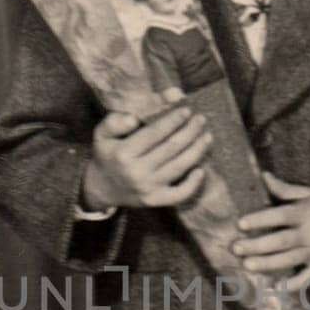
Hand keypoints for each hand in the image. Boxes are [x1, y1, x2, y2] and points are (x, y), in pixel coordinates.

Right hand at [83, 90, 211, 209]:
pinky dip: (193, 183)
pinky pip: (180, 194)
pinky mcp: (155, 201)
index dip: (173, 120)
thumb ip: (115, 121)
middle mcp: (137, 172)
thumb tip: (134, 118)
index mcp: (124, 153)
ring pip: (179, 167)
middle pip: (171, 148)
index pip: (154, 133)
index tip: (187, 109)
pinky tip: (202, 169)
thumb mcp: (102, 134)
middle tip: (201, 119)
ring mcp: (148, 188)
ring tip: (207, 136)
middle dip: (190, 131)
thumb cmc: (108, 155)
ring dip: (197, 150)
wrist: (102, 188)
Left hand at [232, 172, 309, 291]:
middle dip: (257, 245)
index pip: (280, 215)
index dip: (260, 220)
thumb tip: (263, 176)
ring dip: (267, 264)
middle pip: (281, 241)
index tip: (240, 224)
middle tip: (236, 248)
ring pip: (289, 260)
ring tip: (247, 265)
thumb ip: (286, 189)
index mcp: (306, 212)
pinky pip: (306, 278)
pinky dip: (292, 285)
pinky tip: (275, 288)